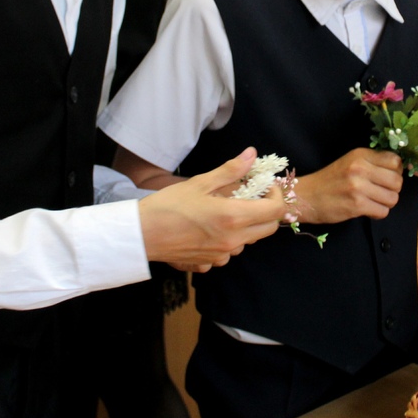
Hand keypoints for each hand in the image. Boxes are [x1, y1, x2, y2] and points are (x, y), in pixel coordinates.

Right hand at [138, 147, 286, 269]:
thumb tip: (252, 155)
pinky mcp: (210, 262)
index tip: (265, 185)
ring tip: (226, 210)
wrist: (141, 234)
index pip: (275, 210)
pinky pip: (230, 252)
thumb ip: (231, 171)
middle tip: (251, 196)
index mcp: (233, 218)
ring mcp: (222, 255)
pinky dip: (229, 239)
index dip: (275, 195)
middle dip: (266, 210)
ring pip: (249, 240)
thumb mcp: (200, 183)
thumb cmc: (168, 206)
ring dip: (247, 225)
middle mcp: (232, 240)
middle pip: (268, 229)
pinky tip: (212, 228)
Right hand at [294, 148, 403, 223]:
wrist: (306, 196)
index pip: (395, 161)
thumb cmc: (330, 180)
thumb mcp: (350, 162)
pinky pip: (383, 212)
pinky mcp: (356, 205)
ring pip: (392, 198)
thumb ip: (372, 163)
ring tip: (372, 202)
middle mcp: (360, 168)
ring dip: (385, 203)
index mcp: (360, 155)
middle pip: (397, 181)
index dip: (395, 172)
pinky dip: (377, 213)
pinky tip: (366, 210)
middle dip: (393, 190)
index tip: (386, 178)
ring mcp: (358, 187)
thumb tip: (398, 171)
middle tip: (380, 193)